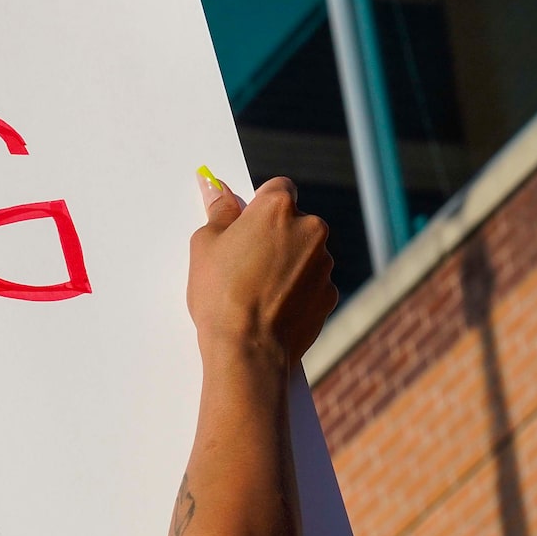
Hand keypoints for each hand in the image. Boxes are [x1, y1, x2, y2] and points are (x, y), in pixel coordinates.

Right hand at [188, 175, 337, 366]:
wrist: (248, 349)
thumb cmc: (220, 294)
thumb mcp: (206, 245)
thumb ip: (218, 211)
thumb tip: (216, 186)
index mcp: (278, 207)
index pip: (277, 188)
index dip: (259, 206)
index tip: (244, 224)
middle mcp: (310, 228)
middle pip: (293, 221)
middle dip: (273, 235)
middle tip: (243, 261)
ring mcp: (324, 262)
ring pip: (304, 252)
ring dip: (286, 263)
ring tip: (255, 289)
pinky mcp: (330, 293)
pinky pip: (312, 282)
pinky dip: (296, 289)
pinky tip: (271, 306)